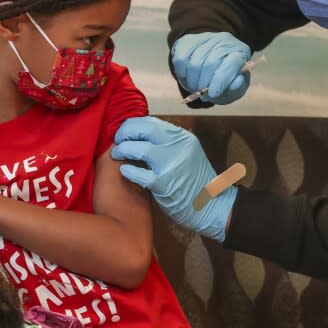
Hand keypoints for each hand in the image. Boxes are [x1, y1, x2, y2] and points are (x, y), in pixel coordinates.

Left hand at [111, 117, 236, 241]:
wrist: (210, 205)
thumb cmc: (195, 181)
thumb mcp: (187, 153)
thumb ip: (168, 143)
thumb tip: (141, 134)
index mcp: (182, 137)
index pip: (151, 122)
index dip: (133, 125)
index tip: (126, 132)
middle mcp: (177, 146)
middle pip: (143, 129)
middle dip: (125, 132)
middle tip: (118, 140)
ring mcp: (170, 164)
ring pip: (139, 148)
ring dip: (123, 150)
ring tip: (117, 154)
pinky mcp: (163, 183)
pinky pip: (138, 173)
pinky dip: (128, 170)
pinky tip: (124, 170)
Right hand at [172, 32, 250, 104]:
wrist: (210, 65)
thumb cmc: (224, 79)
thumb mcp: (234, 87)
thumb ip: (236, 87)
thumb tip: (236, 82)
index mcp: (240, 52)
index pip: (232, 63)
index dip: (221, 80)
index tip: (212, 94)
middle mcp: (224, 41)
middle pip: (211, 63)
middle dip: (204, 83)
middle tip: (202, 92)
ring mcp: (205, 38)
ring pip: (194, 62)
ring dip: (192, 81)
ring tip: (195, 86)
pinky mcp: (188, 40)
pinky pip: (181, 59)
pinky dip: (181, 73)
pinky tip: (187, 77)